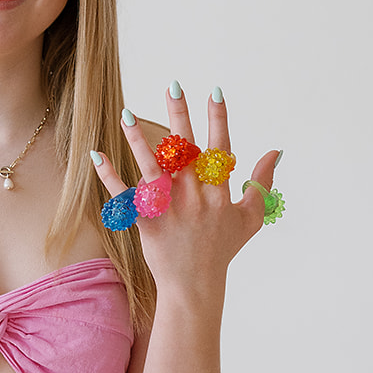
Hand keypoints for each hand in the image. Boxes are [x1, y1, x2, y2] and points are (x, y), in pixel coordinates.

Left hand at [93, 83, 280, 298]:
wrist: (196, 287)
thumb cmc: (223, 250)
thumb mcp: (250, 217)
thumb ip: (262, 182)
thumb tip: (275, 151)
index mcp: (219, 193)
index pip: (220, 148)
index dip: (218, 119)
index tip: (214, 91)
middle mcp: (195, 197)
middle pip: (186, 150)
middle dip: (180, 116)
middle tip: (172, 85)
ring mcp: (170, 210)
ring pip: (152, 168)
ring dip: (139, 139)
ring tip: (126, 112)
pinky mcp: (147, 224)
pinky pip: (125, 197)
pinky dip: (110, 177)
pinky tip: (96, 154)